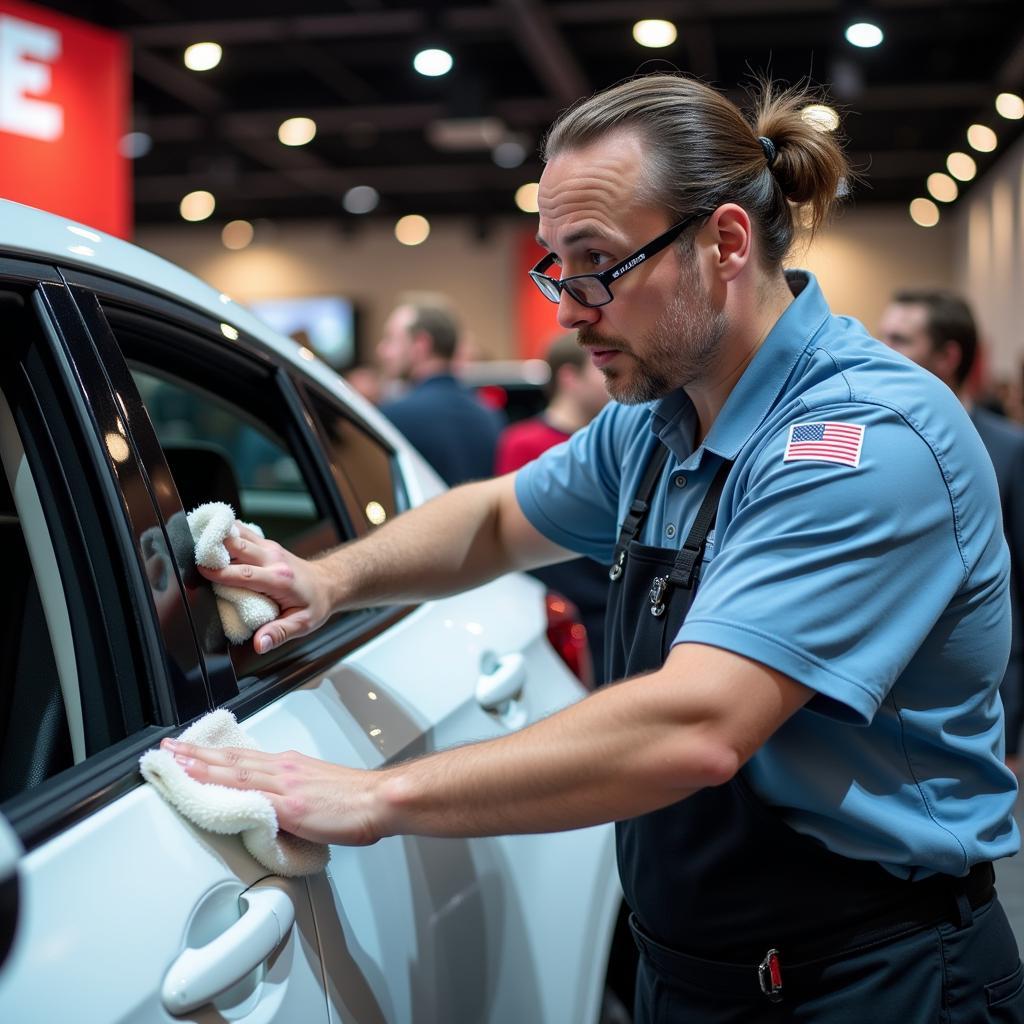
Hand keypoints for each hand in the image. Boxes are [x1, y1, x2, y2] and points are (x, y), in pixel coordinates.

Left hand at [160, 738, 380, 845]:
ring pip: (234, 771)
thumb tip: (272, 806)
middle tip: (166, 749)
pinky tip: (208, 789)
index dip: (211, 753)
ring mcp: (285, 786)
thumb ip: (291, 795)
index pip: (241, 756)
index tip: (187, 750)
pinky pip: (250, 796)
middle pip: (231, 758)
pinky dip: (224, 788)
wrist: (379, 800)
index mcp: (289, 766)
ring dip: (200, 765)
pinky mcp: (290, 806)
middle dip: (195, 754)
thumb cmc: (356, 799)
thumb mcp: (318, 790)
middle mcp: (283, 769)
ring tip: (174, 762)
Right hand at [197, 523, 333, 653]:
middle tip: (190, 550)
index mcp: (279, 579)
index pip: (244, 574)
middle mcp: (273, 558)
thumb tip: (259, 645)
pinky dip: (225, 530)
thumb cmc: (315, 603)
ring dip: (217, 534)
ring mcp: (269, 548)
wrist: (329, 582)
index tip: (200, 572)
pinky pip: (241, 531)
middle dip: (213, 546)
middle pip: (237, 545)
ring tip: (195, 537)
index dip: (220, 572)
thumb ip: (279, 633)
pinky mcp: (265, 544)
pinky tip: (210, 532)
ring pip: (237, 532)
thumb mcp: (303, 624)